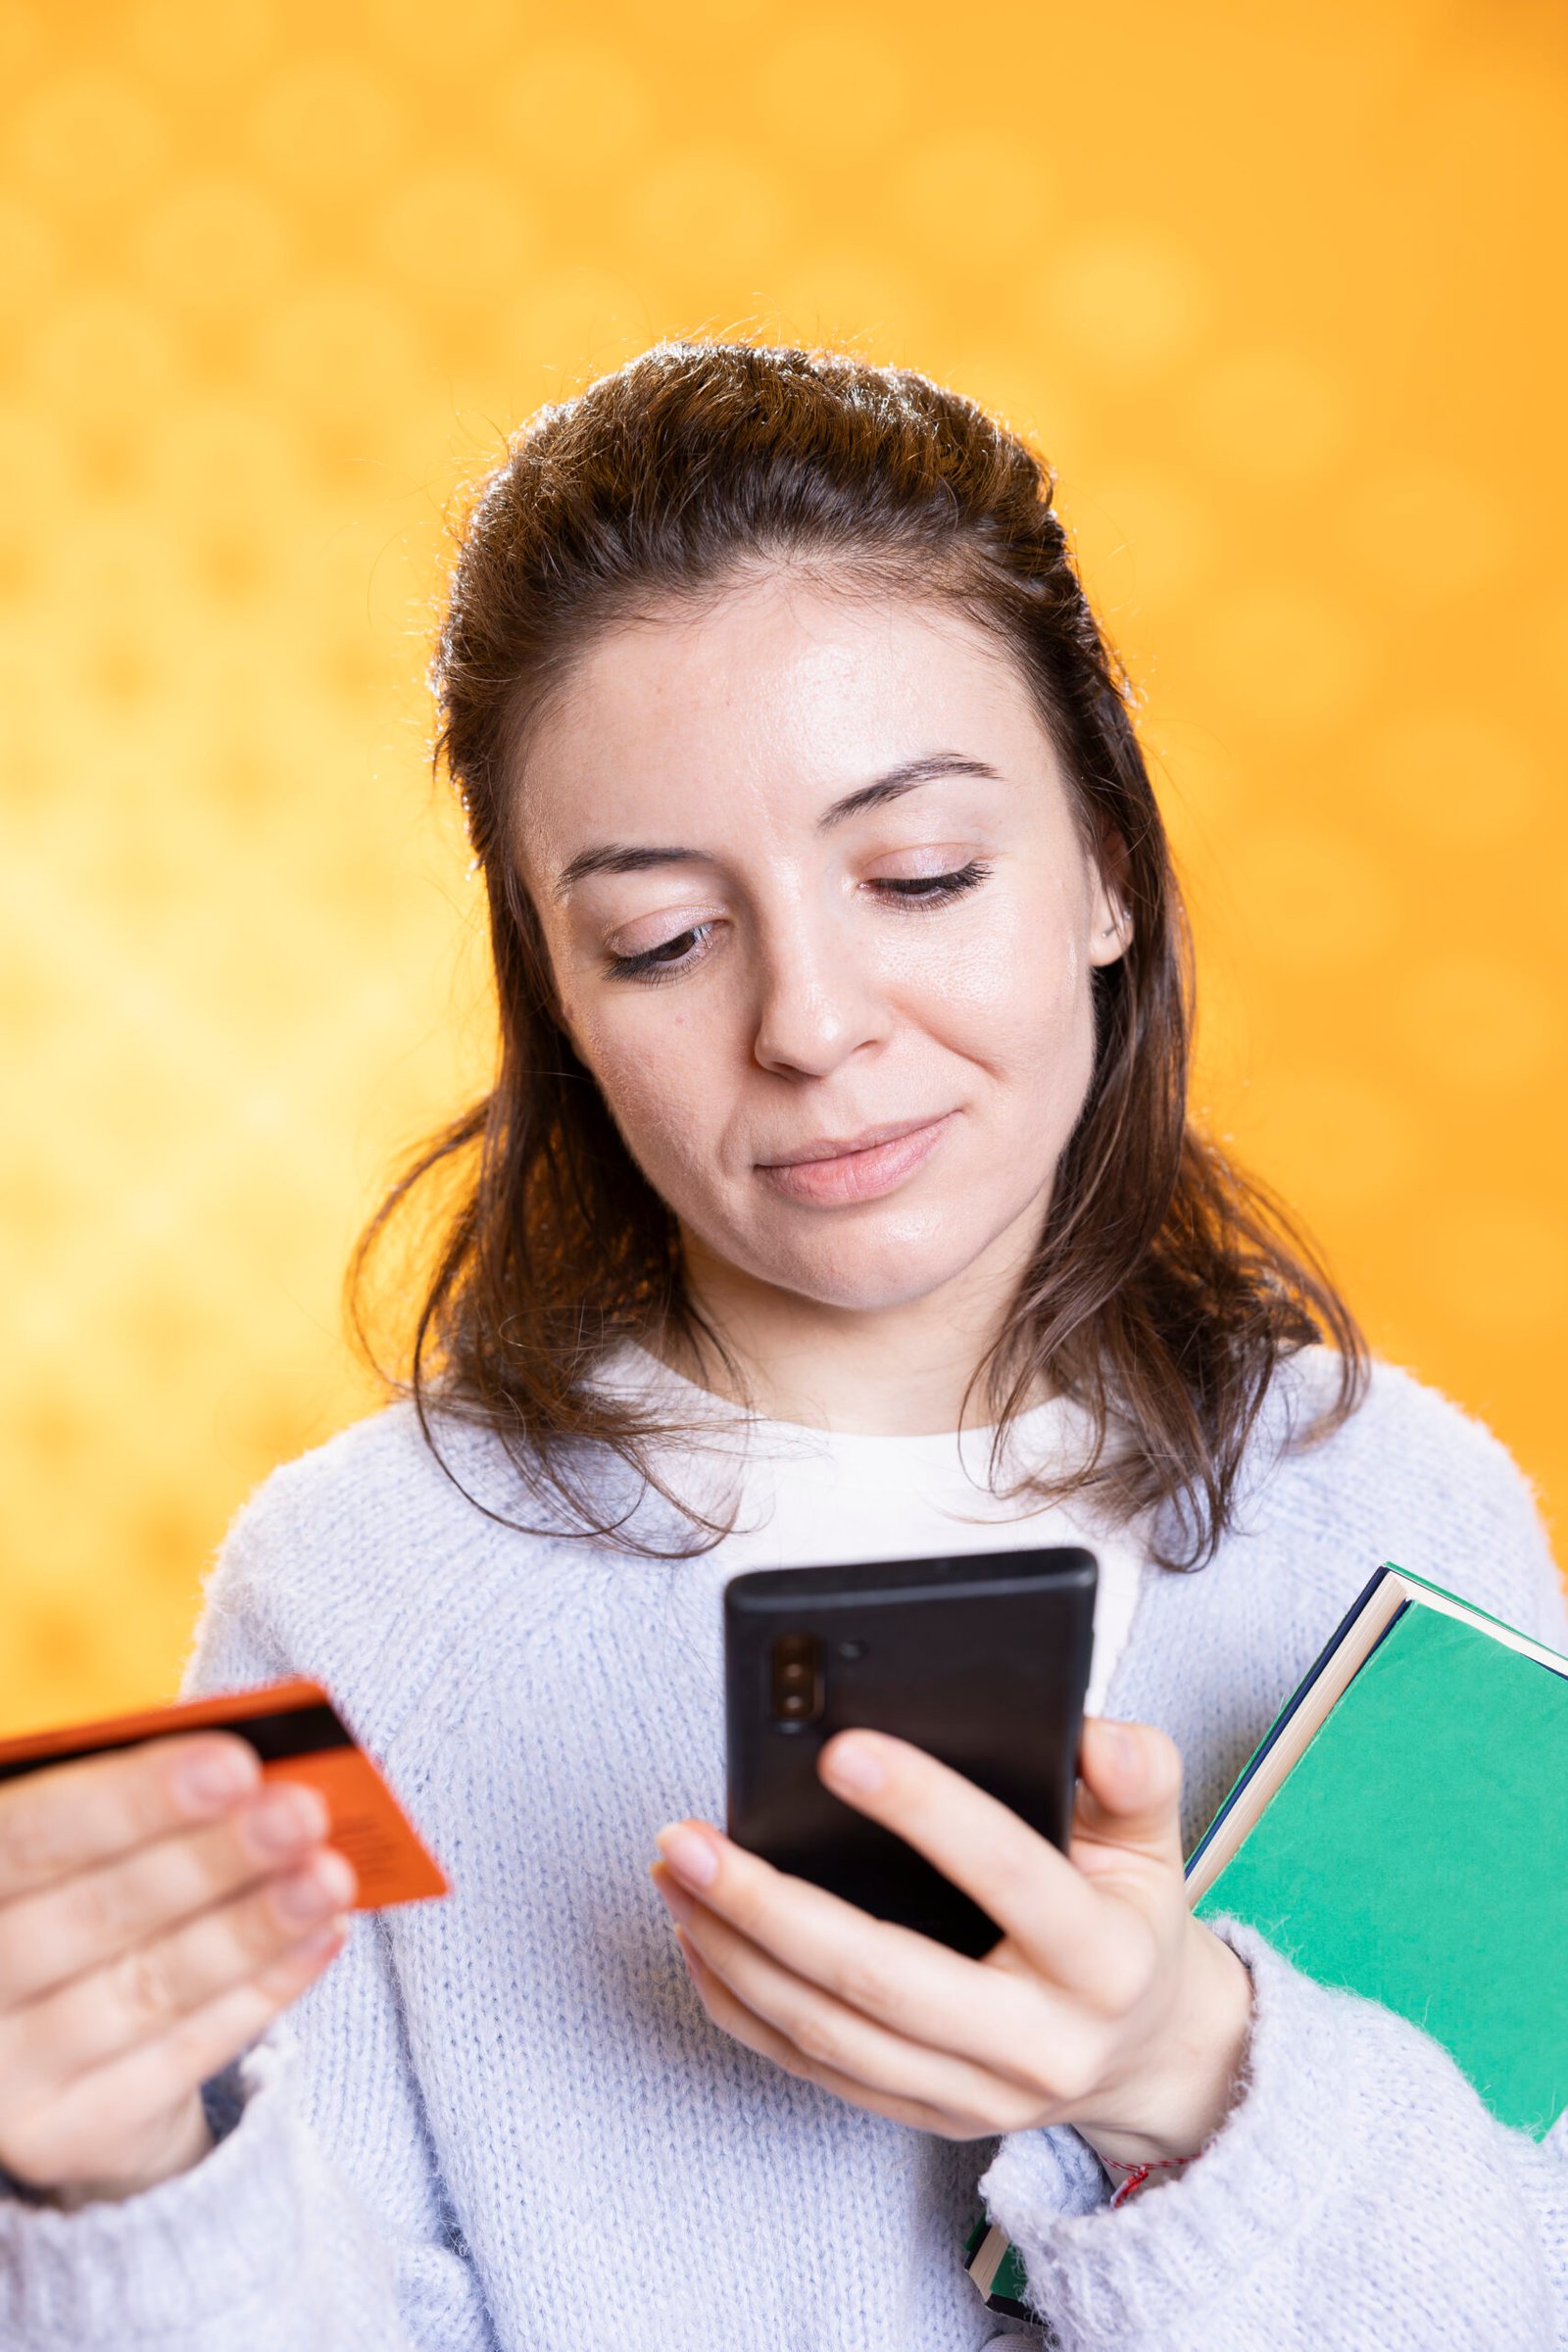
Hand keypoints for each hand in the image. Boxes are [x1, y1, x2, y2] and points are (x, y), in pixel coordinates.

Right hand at [0, 1732, 355, 2206]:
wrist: (53, 2046)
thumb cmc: (82, 1893)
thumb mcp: (84, 1842)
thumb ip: (140, 1805)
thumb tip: (257, 1772)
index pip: (31, 1835)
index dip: (132, 1800)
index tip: (236, 1764)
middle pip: (94, 1916)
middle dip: (211, 1859)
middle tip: (302, 1813)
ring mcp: (5, 2069)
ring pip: (147, 1988)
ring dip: (252, 1926)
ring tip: (329, 1876)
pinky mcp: (62, 2133)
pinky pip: (179, 2057)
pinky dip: (259, 1990)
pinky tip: (320, 1934)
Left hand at [650, 1716, 1252, 2166]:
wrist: (1147, 2054)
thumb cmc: (1129, 1922)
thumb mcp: (1153, 1838)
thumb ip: (1137, 1774)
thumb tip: (1096, 1732)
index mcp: (1104, 1960)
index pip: (1010, 1876)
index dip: (928, 1811)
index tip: (842, 1751)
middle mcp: (1040, 2042)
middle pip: (882, 1977)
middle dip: (772, 1904)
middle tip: (694, 1838)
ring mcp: (978, 2094)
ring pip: (830, 2031)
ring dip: (735, 1951)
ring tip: (677, 1874)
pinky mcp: (927, 2117)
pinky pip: (813, 2068)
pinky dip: (742, 2005)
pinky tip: (698, 1940)